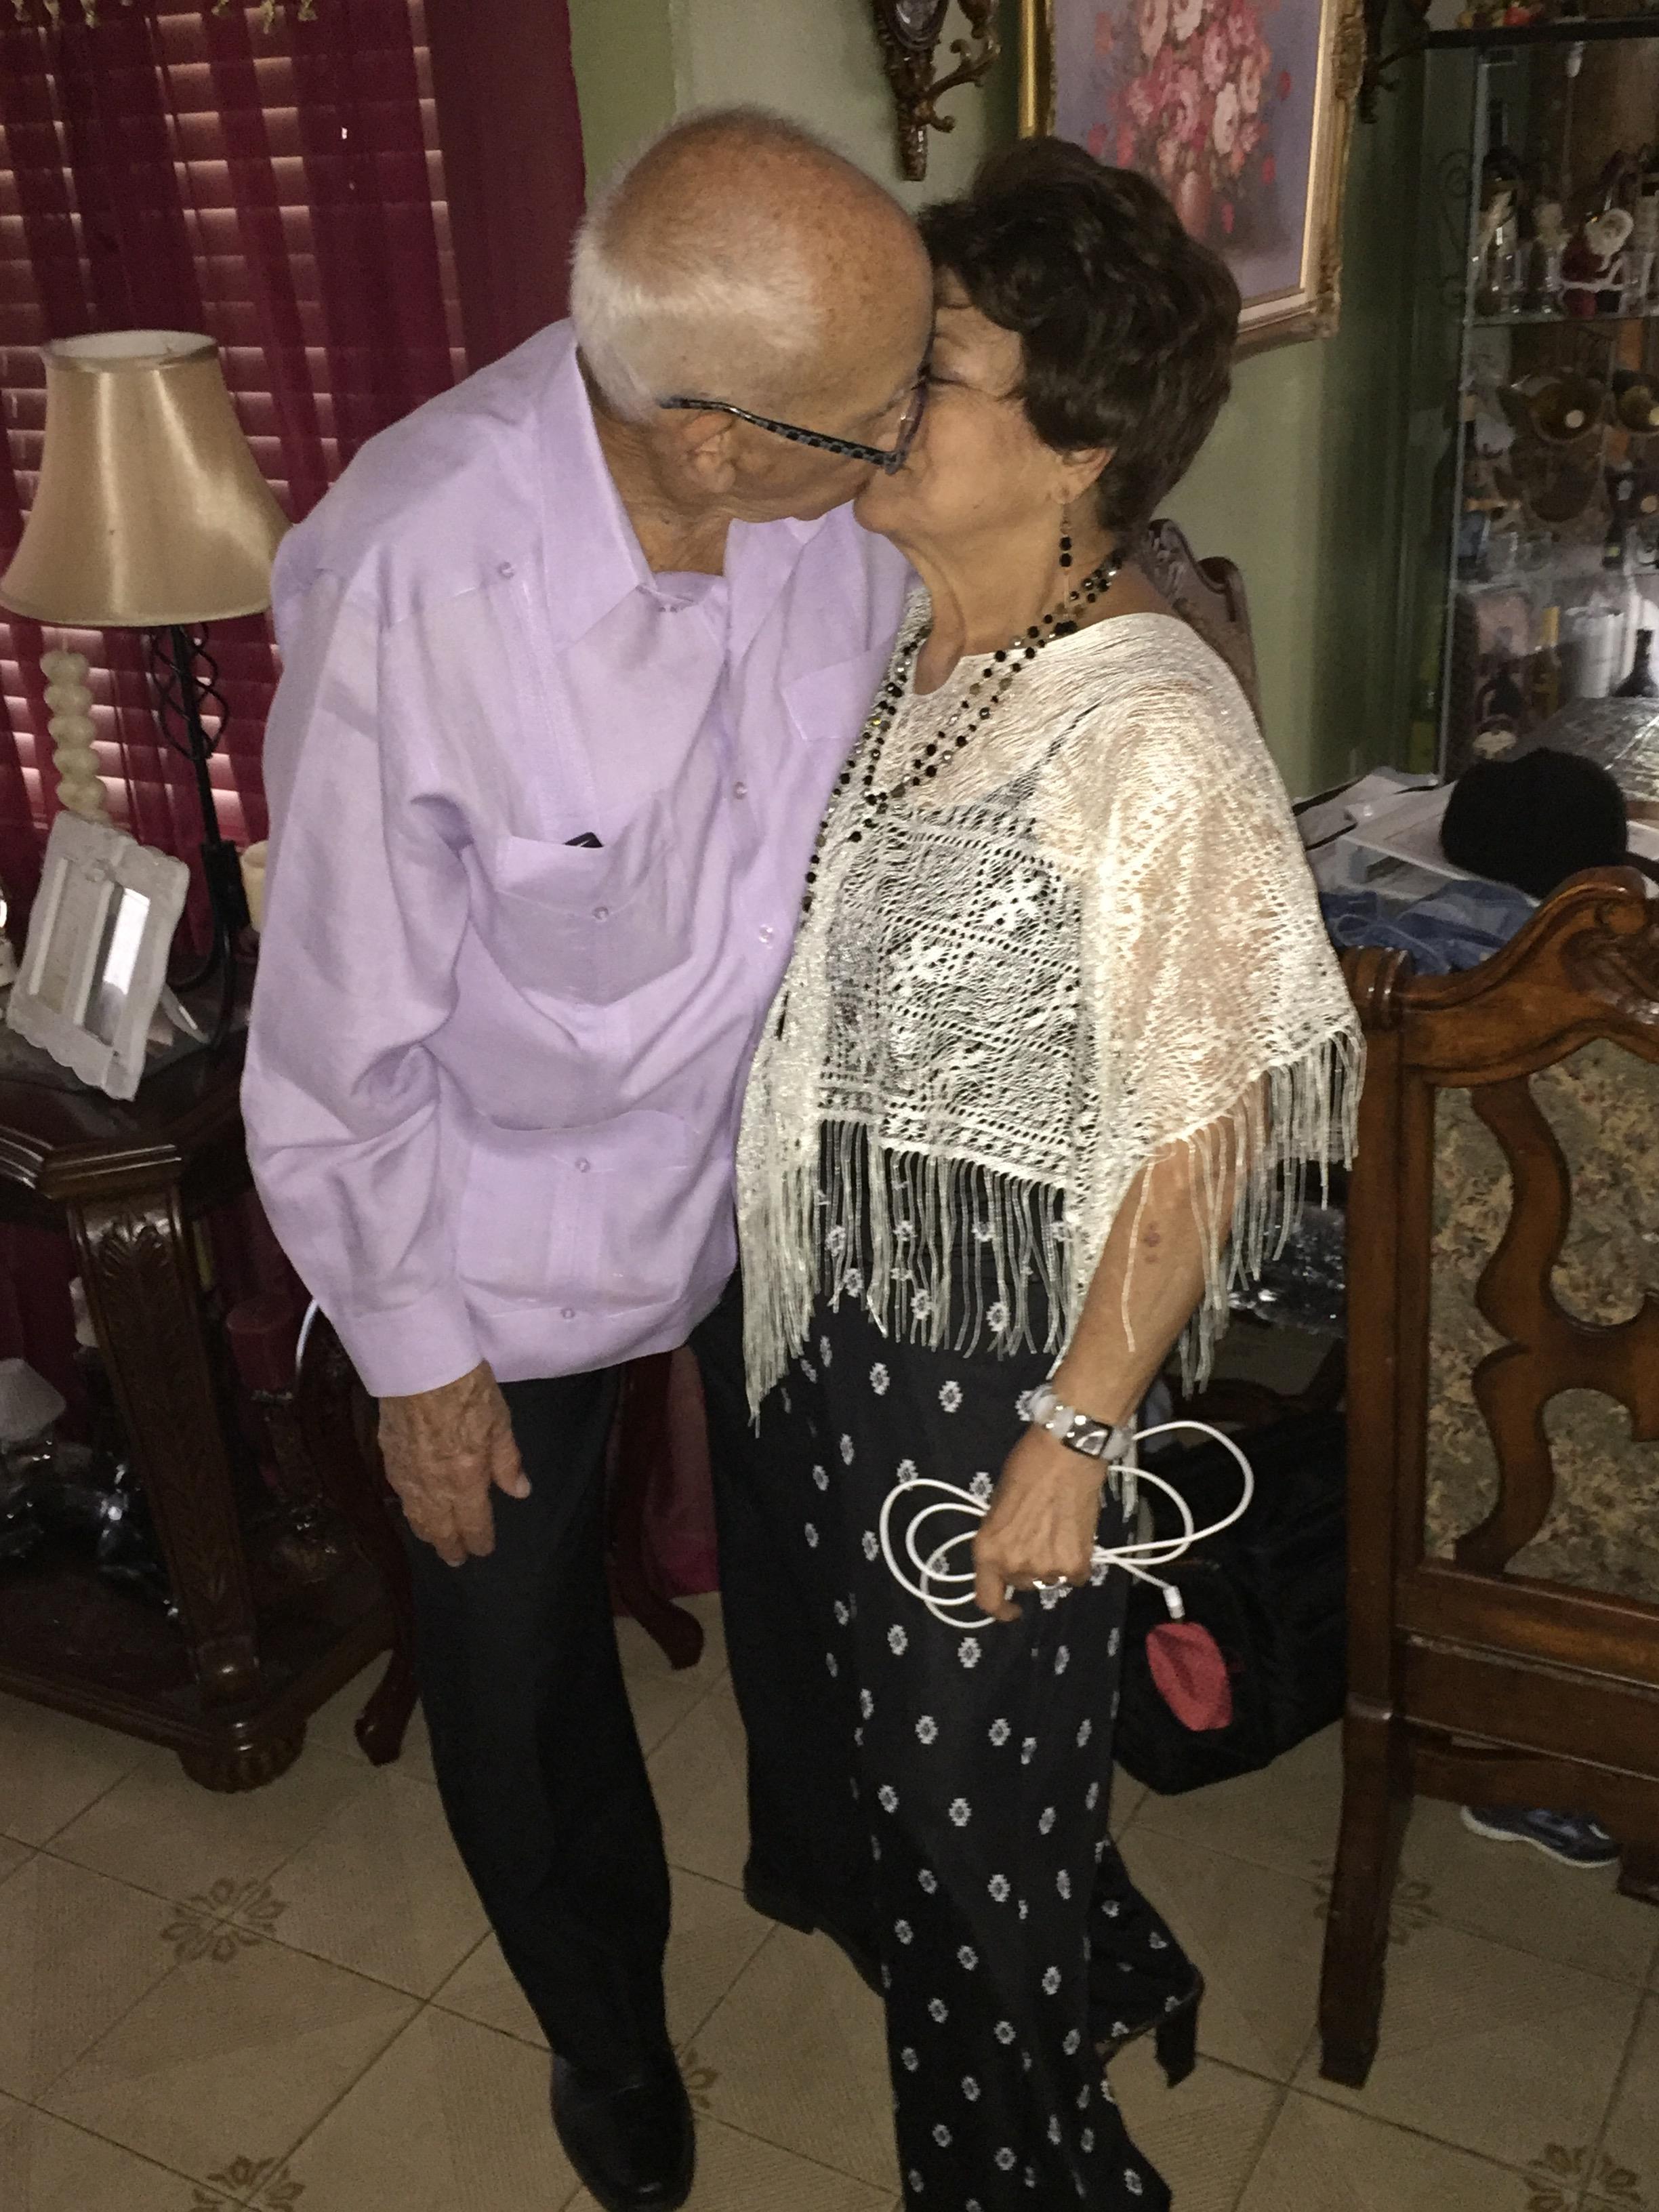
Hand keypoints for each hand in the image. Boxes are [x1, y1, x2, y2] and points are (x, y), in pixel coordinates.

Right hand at [378, 1361, 528, 1566]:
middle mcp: (433, 1487)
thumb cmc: (466, 1390)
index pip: (473, 1523)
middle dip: (450, 1547)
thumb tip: (519, 1492)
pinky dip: (409, 1510)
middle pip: (440, 1529)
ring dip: (428, 1533)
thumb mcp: (500, 1423)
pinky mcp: (389, 1458)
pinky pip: (400, 1495)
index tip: (483, 1550)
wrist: (418, 1365)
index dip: (479, 1540)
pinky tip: (413, 1509)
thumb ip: (508, 1462)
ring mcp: (407, 1475)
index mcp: (465, 1480)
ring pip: (416, 1517)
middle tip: (457, 1561)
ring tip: (436, 1542)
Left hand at [972, 1425, 1103, 1623]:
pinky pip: (1076, 1576)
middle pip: (1023, 1583)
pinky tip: (1076, 1534)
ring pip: (1051, 1578)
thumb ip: (1000, 1538)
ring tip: (1059, 1529)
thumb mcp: (997, 1506)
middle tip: (1039, 1536)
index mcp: (988, 1551)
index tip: (1011, 1609)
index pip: (987, 1600)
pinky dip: (1077, 1561)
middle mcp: (1015, 1566)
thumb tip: (1009, 1555)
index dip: (999, 1610)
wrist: (1066, 1454)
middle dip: (1029, 1566)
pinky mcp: (1076, 1564)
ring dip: (1054, 1562)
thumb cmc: (1026, 1469)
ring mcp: (1047, 1568)